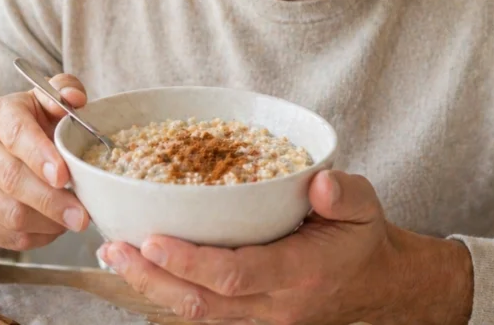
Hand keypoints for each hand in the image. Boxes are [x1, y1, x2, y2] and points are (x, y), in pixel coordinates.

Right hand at [0, 73, 90, 256]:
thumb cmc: (29, 127)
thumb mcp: (43, 102)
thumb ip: (63, 90)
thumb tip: (74, 98)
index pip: (16, 134)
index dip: (40, 156)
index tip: (63, 175)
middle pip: (13, 180)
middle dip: (52, 201)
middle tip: (82, 215)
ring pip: (10, 214)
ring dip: (48, 223)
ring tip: (73, 220)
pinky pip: (6, 237)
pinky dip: (37, 238)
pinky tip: (54, 228)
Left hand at [99, 170, 473, 324]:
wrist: (378, 285)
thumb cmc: (363, 240)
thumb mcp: (366, 205)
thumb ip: (344, 193)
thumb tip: (318, 182)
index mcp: (300, 273)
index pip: (236, 274)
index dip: (190, 262)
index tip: (154, 241)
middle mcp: (275, 303)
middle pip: (202, 302)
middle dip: (153, 278)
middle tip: (115, 249)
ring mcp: (261, 315)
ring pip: (197, 311)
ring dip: (153, 286)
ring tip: (117, 255)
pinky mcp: (252, 315)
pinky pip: (205, 309)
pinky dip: (170, 290)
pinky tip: (146, 268)